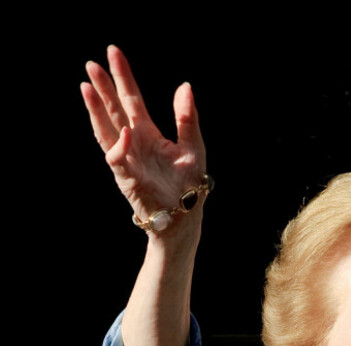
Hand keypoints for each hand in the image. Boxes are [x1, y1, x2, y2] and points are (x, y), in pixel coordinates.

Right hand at [81, 46, 206, 226]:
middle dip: (103, 88)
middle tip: (92, 64)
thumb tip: (184, 86)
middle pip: (114, 110)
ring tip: (86, 87)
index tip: (113, 52)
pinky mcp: (126, 178)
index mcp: (148, 133)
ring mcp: (127, 159)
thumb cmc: (189, 186)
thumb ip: (187, 117)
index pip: (131, 99)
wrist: (185, 216)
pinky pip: (118, 159)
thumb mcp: (193, 146)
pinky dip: (121, 145)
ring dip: (96, 110)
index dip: (123, 76)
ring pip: (106, 130)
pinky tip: (126, 131)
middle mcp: (133, 143)